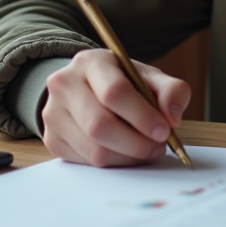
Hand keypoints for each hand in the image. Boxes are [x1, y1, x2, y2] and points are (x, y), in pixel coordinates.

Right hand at [41, 48, 190, 166]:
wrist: (86, 88)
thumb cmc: (123, 82)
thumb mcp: (150, 77)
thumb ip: (172, 91)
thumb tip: (172, 118)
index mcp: (91, 62)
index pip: (114, 92)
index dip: (142, 116)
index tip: (164, 131)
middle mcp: (65, 85)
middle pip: (100, 125)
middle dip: (136, 143)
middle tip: (158, 146)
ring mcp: (54, 114)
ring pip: (93, 149)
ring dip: (128, 158)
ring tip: (146, 150)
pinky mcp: (52, 139)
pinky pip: (86, 162)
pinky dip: (113, 164)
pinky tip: (126, 154)